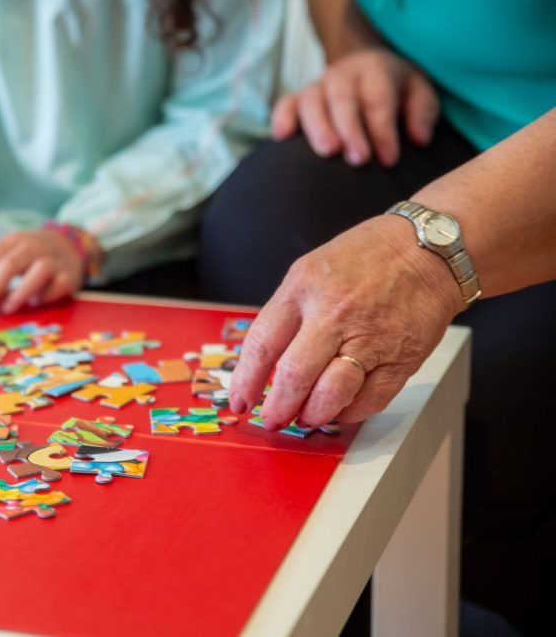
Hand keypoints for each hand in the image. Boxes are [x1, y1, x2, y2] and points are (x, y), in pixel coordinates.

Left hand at [0, 229, 83, 315]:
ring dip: (20, 291)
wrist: (70, 246)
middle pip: (9, 265)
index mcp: (14, 240)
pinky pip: (58, 285)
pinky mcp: (69, 276)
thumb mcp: (10, 254)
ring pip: (38, 271)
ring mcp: (54, 260)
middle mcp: (34, 247)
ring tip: (7, 308)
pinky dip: (45, 295)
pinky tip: (34, 303)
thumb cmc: (31, 256)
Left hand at [229, 215, 463, 429]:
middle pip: (294, 375)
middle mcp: (333, 315)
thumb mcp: (310, 272)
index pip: (262, 344)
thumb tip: (265, 364)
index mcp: (303, 290)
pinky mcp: (401, 358)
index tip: (239, 400)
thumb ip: (288, 315)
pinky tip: (341, 408)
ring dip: (313, 415)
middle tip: (272, 419)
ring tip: (306, 417)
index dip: (246, 380)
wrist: (428, 249)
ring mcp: (369, 338)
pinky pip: (370, 399)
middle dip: (277, 407)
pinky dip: (350, 412)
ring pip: (331, 393)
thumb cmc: (366, 259)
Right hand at [271, 49, 438, 166]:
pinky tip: (283, 138)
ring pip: (311, 100)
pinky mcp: (299, 98)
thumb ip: (423, 112)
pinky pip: (285, 104)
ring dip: (318, 127)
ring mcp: (318, 84)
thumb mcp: (419, 92)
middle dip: (350, 130)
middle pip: (342, 99)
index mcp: (376, 68)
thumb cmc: (396, 90)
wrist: (367, 69)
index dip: (383, 130)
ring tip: (328, 152)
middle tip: (359, 159)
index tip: (389, 160)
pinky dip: (282, 119)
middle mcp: (343, 73)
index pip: (378, 99)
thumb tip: (419, 139)